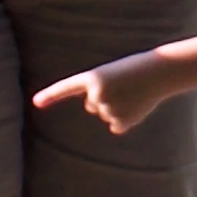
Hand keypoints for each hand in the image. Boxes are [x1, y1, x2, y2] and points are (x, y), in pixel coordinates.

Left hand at [36, 54, 182, 133]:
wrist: (160, 71)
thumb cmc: (137, 70)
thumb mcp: (114, 77)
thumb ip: (102, 96)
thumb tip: (112, 124)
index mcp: (92, 77)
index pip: (66, 87)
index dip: (50, 96)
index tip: (36, 103)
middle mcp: (96, 93)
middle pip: (92, 105)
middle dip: (105, 98)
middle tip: (124, 85)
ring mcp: (108, 108)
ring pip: (106, 115)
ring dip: (120, 107)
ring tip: (134, 94)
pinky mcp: (121, 121)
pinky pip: (117, 125)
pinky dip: (127, 120)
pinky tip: (138, 107)